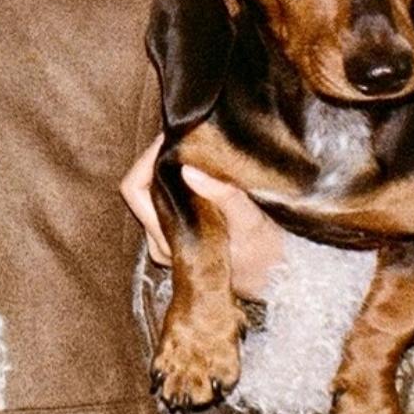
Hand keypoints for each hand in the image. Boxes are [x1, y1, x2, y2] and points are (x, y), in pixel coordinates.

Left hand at [121, 135, 285, 299]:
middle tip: (184, 138)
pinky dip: (176, 180)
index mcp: (170, 238)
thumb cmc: (264, 251)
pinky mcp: (176, 235)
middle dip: (158, 159)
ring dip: (167, 169)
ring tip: (193, 151)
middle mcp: (161, 241)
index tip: (172, 138)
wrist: (277, 275)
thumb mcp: (250, 221)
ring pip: (150, 192)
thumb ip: (223, 195)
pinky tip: (199, 170)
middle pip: (140, 187)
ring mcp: (166, 240)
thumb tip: (188, 169)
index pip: (136, 189)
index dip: (147, 159)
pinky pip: (163, 199)